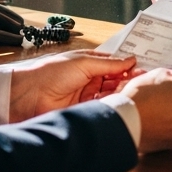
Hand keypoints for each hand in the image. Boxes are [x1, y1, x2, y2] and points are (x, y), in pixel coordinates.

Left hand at [7, 51, 137, 123]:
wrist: (29, 96)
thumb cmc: (52, 72)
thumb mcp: (84, 62)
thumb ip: (109, 64)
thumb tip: (130, 60)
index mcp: (89, 63)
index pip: (113, 64)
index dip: (127, 66)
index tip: (142, 68)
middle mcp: (89, 79)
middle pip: (114, 80)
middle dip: (127, 80)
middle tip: (142, 80)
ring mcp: (87, 96)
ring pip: (110, 94)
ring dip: (121, 92)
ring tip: (133, 90)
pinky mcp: (84, 111)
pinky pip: (102, 107)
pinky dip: (112, 105)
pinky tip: (121, 102)